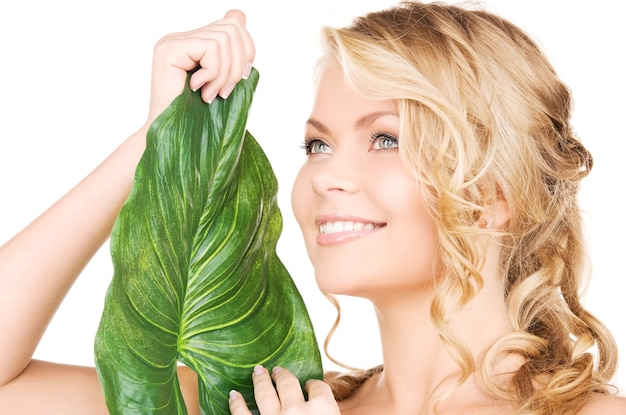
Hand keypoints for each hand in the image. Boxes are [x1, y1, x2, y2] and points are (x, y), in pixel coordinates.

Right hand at [146, 9, 254, 124]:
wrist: (173, 136)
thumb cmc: (197, 116)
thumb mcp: (224, 79)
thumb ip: (232, 52)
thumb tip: (240, 14)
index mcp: (194, 43)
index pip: (232, 24)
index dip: (246, 50)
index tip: (240, 77)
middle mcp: (180, 37)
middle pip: (231, 28)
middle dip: (237, 64)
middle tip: (224, 90)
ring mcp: (172, 41)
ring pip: (224, 39)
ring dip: (224, 73)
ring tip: (212, 93)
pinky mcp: (169, 49)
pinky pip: (211, 48)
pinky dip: (214, 72)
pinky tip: (200, 89)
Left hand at [229, 366, 340, 414]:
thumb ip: (328, 410)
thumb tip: (324, 404)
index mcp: (323, 408)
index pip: (318, 388)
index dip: (314, 385)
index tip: (310, 385)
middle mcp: (297, 410)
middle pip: (289, 384)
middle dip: (283, 375)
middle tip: (278, 369)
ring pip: (265, 393)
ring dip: (260, 380)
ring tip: (257, 371)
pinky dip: (236, 404)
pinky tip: (233, 395)